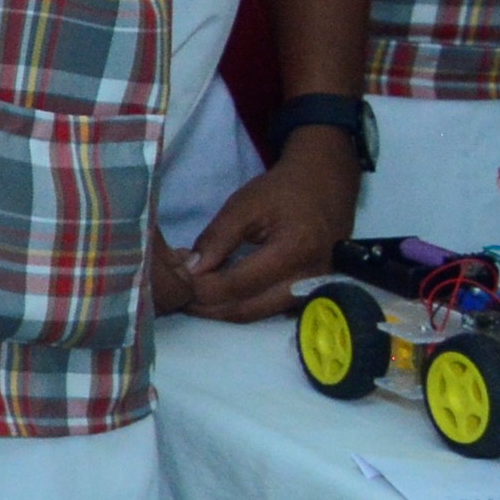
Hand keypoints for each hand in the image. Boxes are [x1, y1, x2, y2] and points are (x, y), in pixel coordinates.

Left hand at [176, 139, 362, 321]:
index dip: (201, 289)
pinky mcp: (311, 293)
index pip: (237, 285)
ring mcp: (313, 291)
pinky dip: (241, 305)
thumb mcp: (244, 206)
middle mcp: (307, 280)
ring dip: (222, 310)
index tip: (174, 283)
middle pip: (247, 309)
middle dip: (207, 307)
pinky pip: (270, 309)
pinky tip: (219, 294)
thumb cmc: (284, 191)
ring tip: (193, 296)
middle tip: (177, 296)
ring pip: (257, 314)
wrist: (326, 185)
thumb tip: (190, 270)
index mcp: (293, 253)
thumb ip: (217, 239)